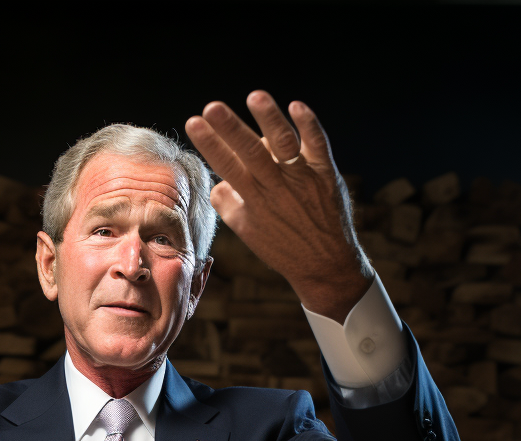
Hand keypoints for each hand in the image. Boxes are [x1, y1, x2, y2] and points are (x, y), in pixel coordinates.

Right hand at [186, 92, 370, 321]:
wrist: (325, 264)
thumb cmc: (282, 247)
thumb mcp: (248, 231)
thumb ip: (229, 204)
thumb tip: (217, 182)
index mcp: (254, 201)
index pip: (227, 166)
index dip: (210, 144)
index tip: (194, 123)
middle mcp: (277, 187)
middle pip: (250, 152)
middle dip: (230, 129)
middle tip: (211, 107)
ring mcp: (302, 178)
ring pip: (284, 143)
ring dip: (269, 119)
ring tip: (254, 96)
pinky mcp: (326, 173)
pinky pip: (317, 144)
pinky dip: (308, 125)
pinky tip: (296, 106)